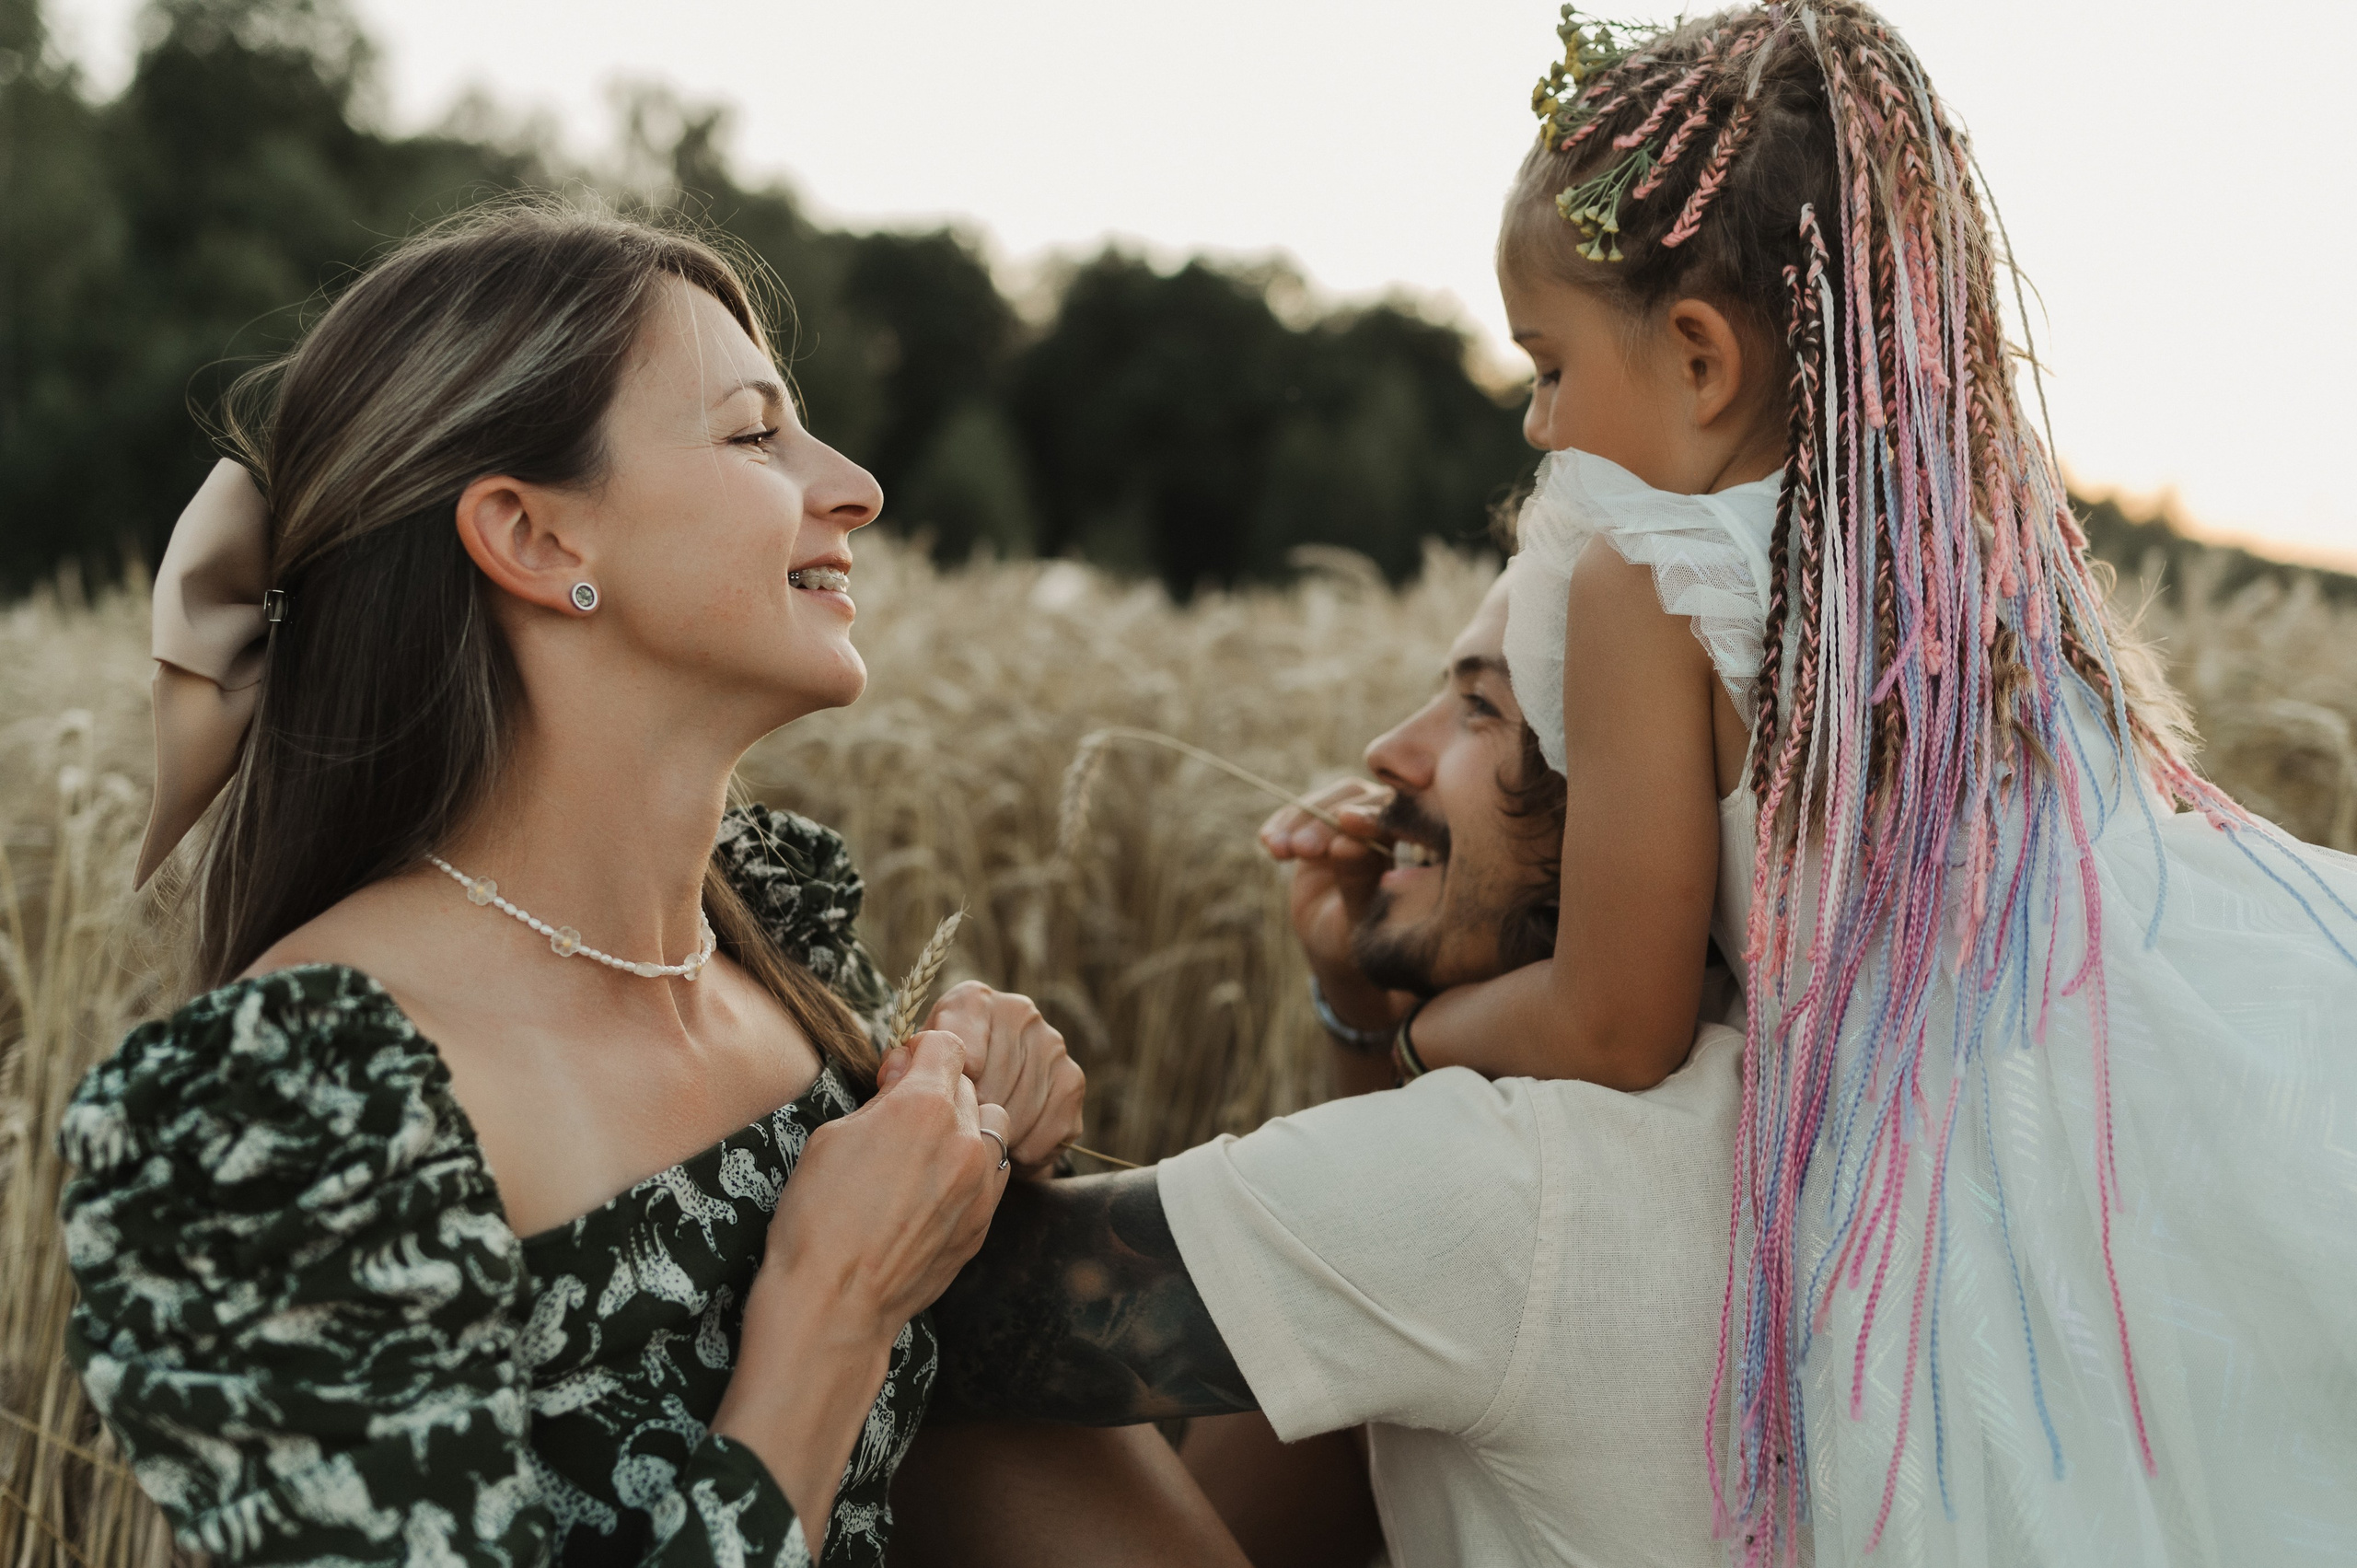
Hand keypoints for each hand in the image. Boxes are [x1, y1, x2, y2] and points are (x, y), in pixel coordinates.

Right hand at [718, 1032, 1010, 1550]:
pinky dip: (974, 1171)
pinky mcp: (984, 1223)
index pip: (945, 1046)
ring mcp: (981, 1185)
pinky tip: (935, 1191)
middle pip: (968, 1087)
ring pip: (994, 1128)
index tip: (893, 1079)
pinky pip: (994, 1175)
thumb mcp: (832, 1136)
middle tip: (899, 1124)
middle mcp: (964, 1139)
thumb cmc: (816, 1218)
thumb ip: (881, 1100)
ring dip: (967, 1129)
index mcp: (923, 1106)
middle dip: (938, 1094)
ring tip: (927, 1156)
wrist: (833, 1302)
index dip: (916, 1057)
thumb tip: (904, 1082)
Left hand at [889, 982, 1085, 1179]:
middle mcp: (1018, 1011)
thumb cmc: (937, 1083)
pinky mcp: (1072, 1081)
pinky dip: (1027, 1151)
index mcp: (971, 1000)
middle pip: (992, 1086)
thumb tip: (898, 1068)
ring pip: (1020, 1112)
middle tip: (959, 1136)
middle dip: (972, 1121)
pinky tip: (1010, 1147)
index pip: (960, 1051)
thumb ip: (901, 1068)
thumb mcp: (910, 1069)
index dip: (948, 1091)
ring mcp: (1051, 1044)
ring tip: (982, 1142)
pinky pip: (1049, 1131)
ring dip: (999, 1140)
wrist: (983, 1096)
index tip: (941, 1109)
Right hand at [1258, 779, 1403, 1035]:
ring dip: (1299, 820)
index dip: (1374, 815)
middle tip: (1303, 850)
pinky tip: (1267, 841)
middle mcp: (1392, 822)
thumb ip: (1358, 883)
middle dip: (1327, 822)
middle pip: (1361, 800)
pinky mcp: (1325, 820)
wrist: (1336, 944)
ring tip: (1278, 850)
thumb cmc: (1361, 940)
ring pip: (1330, 799)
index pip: (1402, 817)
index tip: (1347, 822)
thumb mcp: (1360, 921)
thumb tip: (1347, 843)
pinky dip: (1283, 823)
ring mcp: (1357, 817)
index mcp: (1418, 843)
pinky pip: (1302, 811)